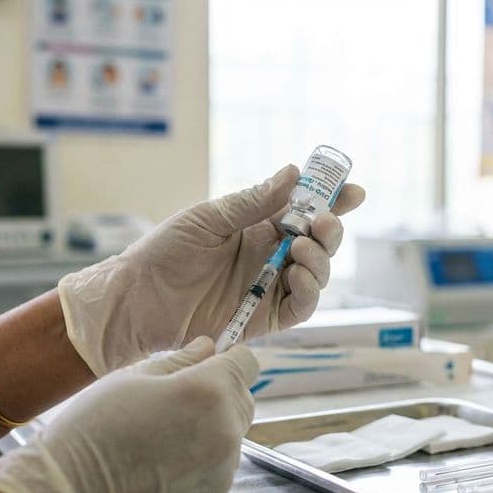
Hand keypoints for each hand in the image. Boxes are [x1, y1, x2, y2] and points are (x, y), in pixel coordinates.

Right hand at [0, 337, 257, 492]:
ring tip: (160, 443)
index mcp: (208, 392)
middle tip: (174, 406)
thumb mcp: (131, 378)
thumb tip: (209, 346)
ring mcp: (221, 474)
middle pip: (243, 402)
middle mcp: (226, 433)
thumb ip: (180, 360)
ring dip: (208, 435)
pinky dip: (197, 471)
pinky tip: (159, 472)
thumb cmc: (93, 428)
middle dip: (219, 397)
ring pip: (230, 441)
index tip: (206, 367)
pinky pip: (215, 476)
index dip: (227, 360)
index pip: (246, 363)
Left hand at [59, 164, 364, 374]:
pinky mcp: (264, 319)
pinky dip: (309, 292)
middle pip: (319, 244)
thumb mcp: (209, 219)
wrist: (138, 298)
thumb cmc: (164, 253)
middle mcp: (269, 257)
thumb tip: (293, 173)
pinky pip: (301, 307)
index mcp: (257, 227)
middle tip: (323, 222)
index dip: (333, 201)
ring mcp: (268, 288)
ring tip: (302, 250)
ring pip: (317, 275)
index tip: (354, 191)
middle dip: (330, 231)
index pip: (304, 211)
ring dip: (321, 260)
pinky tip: (297, 277)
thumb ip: (253, 202)